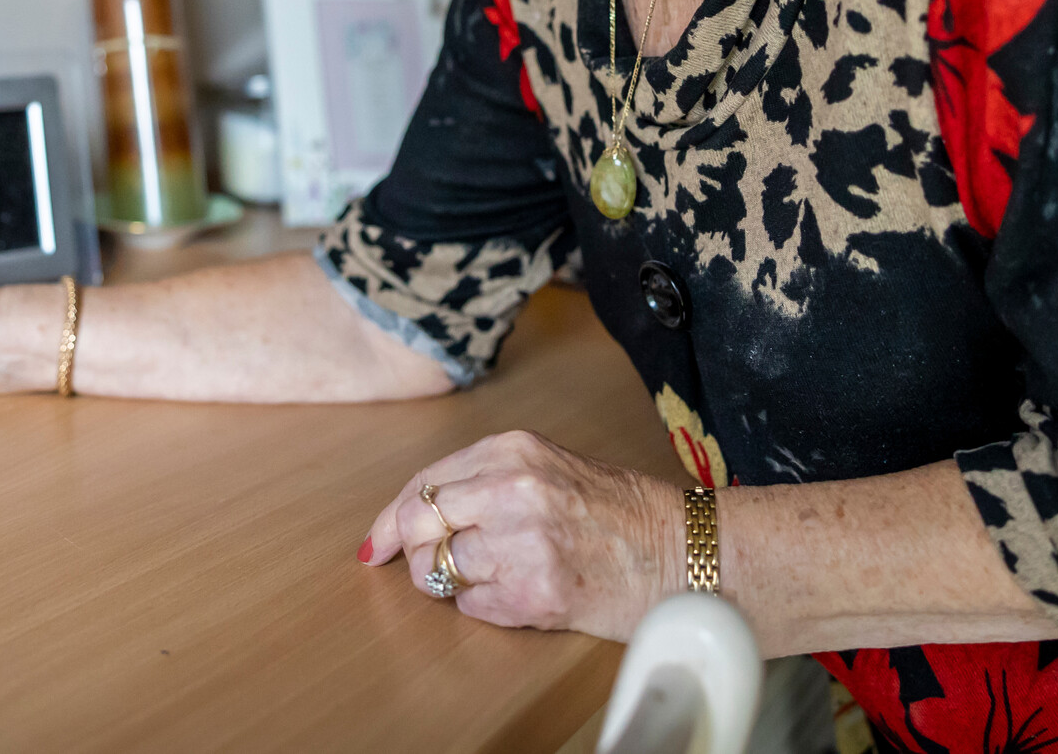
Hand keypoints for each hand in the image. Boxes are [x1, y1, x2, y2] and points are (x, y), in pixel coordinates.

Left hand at [362, 430, 680, 639]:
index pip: (424, 482)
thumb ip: (485, 480)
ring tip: (499, 575)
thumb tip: (410, 515)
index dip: (391, 518)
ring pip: (440, 568)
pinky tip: (523, 593)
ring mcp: (521, 542)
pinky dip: (486, 606)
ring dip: (455, 580)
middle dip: (415, 551)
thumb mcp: (549, 468)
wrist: (681, 554)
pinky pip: (472, 606)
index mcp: (514, 450)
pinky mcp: (534, 593)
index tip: (376, 543)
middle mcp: (512, 489)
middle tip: (431, 565)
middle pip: (418, 525)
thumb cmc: (619, 514)